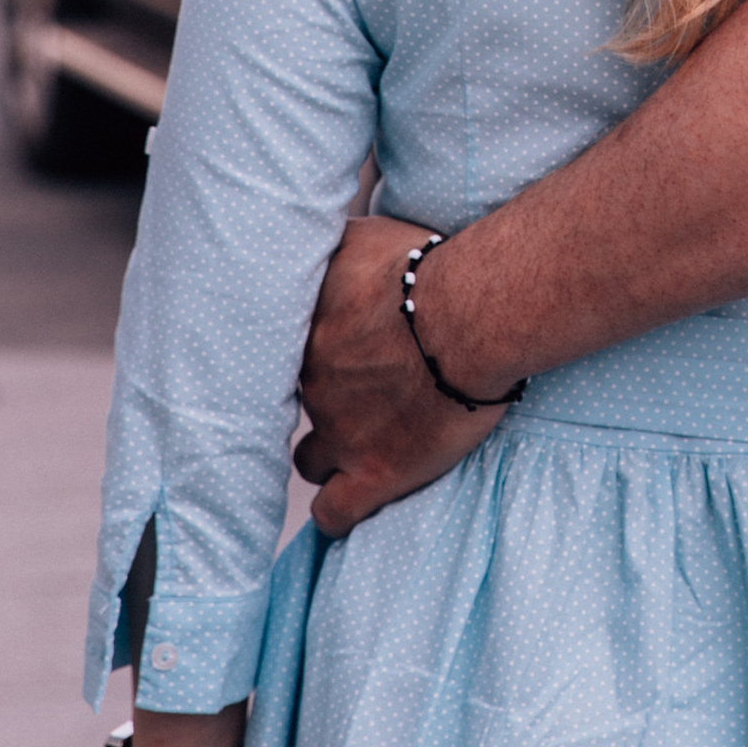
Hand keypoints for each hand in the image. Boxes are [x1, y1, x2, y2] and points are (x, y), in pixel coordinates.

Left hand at [294, 217, 502, 540]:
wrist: (471, 315)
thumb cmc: (425, 266)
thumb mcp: (361, 235)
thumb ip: (327, 246)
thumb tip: (306, 232)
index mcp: (305, 334)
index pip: (276, 357)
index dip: (301, 356)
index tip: (325, 350)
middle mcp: (310, 385)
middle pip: (296, 404)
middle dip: (321, 399)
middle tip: (353, 389)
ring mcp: (340, 434)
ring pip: (309, 459)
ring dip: (326, 453)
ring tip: (352, 445)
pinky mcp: (377, 473)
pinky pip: (335, 513)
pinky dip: (338, 512)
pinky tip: (347, 504)